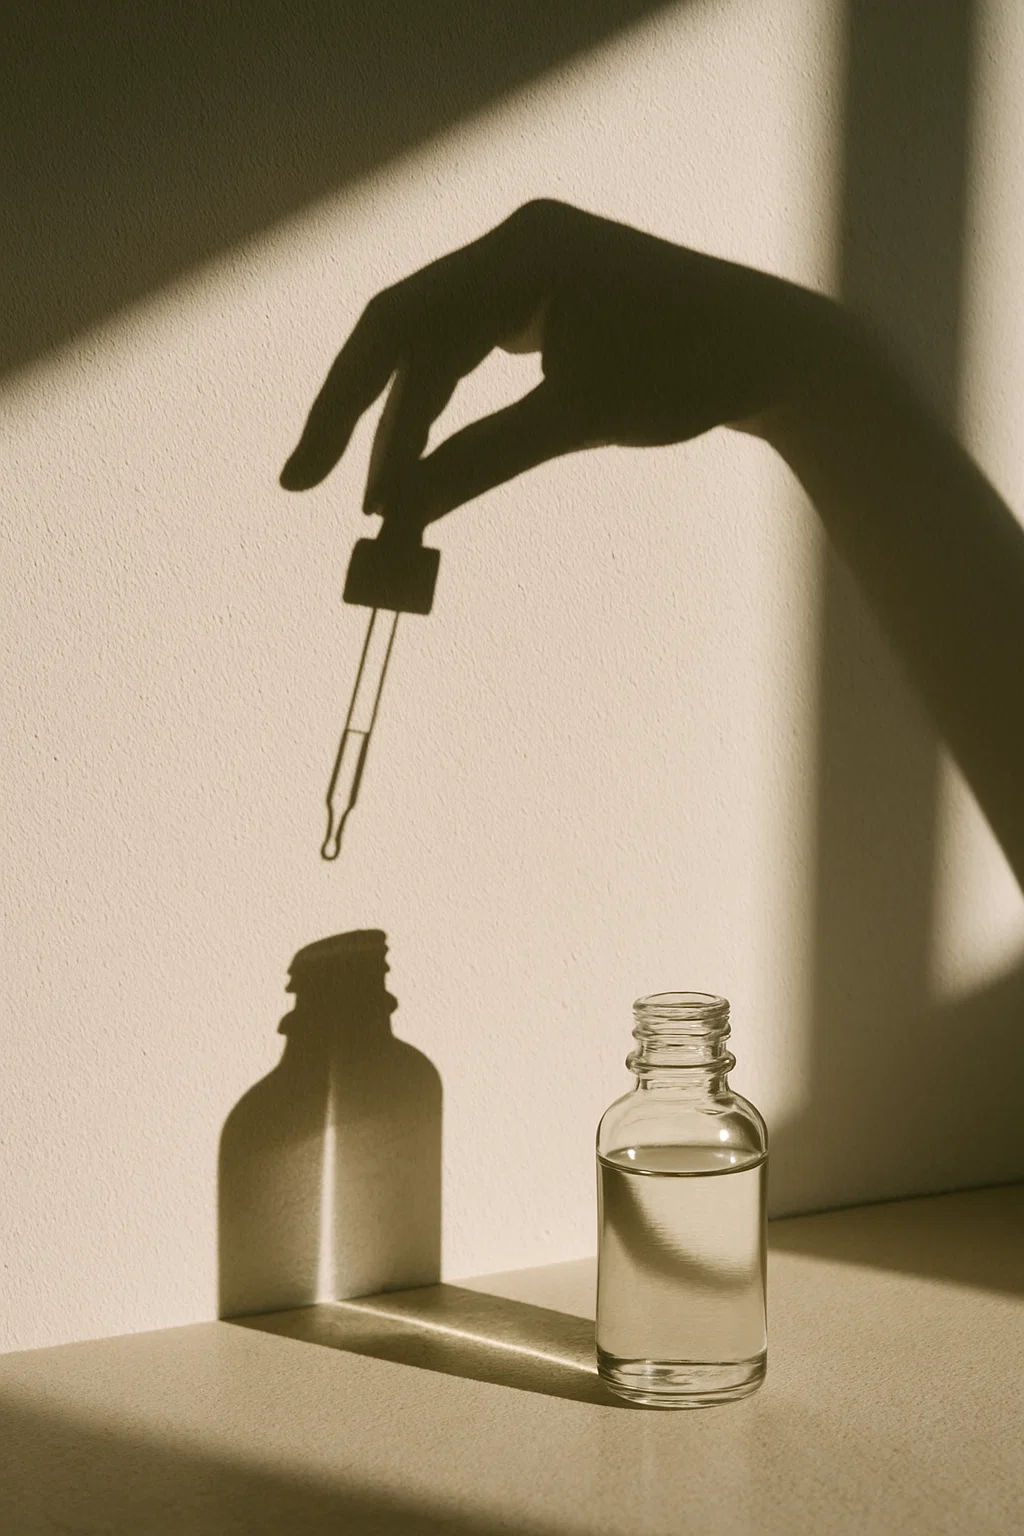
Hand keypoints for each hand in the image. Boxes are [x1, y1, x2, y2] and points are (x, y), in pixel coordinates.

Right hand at [280, 199, 826, 522]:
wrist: (771, 352)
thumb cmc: (690, 376)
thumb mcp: (577, 422)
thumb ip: (480, 462)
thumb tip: (398, 515)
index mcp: (523, 253)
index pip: (396, 323)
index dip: (341, 404)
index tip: (304, 476)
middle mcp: (516, 246)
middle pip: (408, 335)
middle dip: (374, 424)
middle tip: (336, 499)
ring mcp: (528, 268)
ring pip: (437, 350)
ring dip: (411, 426)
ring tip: (390, 504)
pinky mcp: (542, 297)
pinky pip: (470, 352)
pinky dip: (449, 408)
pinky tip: (424, 459)